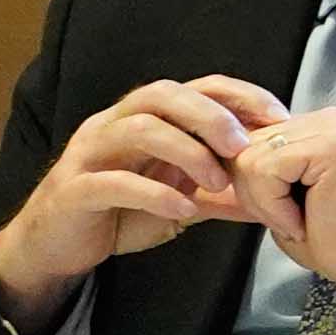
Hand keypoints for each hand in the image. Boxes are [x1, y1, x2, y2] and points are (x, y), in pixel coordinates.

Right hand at [0, 74, 296, 324]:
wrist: (57, 247)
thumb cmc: (118, 213)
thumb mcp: (180, 200)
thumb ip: (221, 194)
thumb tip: (272, 197)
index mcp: (143, 119)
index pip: (194, 87)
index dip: (238, 94)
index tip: (278, 116)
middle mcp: (113, 125)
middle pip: (161, 95)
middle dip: (210, 114)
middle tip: (244, 145)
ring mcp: (89, 154)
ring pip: (137, 129)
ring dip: (186, 151)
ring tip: (217, 182)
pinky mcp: (74, 190)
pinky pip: (112, 182)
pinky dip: (154, 193)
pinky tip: (184, 210)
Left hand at [228, 107, 335, 307]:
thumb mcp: (282, 193)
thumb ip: (259, 166)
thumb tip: (212, 155)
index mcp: (320, 126)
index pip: (249, 137)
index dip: (250, 183)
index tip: (284, 211)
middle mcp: (330, 118)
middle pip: (244, 145)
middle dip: (254, 192)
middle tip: (290, 219)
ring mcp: (335, 127)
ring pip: (249, 157)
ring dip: (263, 202)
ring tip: (297, 219)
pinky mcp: (334, 145)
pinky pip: (266, 169)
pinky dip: (273, 205)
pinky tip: (300, 219)